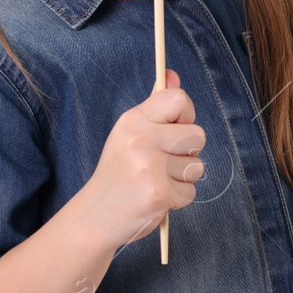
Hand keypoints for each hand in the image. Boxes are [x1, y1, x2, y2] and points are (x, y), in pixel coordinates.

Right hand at [77, 69, 206, 249]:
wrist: (94, 217)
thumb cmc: (118, 174)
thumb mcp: (130, 134)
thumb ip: (156, 106)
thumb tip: (173, 75)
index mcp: (133, 120)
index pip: (179, 99)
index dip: (185, 116)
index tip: (173, 130)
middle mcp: (140, 138)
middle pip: (198, 135)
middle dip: (187, 152)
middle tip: (162, 163)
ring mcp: (149, 167)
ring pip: (197, 166)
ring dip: (182, 178)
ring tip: (156, 182)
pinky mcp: (158, 193)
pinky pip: (191, 192)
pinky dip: (178, 199)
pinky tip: (155, 198)